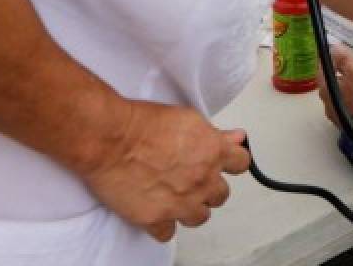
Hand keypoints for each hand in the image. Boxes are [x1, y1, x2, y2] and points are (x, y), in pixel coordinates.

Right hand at [81, 100, 250, 242]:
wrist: (110, 139)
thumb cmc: (143, 123)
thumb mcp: (188, 119)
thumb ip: (216, 134)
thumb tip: (237, 138)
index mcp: (213, 152)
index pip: (242, 163)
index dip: (231, 163)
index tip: (223, 164)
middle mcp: (202, 180)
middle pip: (221, 195)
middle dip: (209, 188)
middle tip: (192, 180)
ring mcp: (180, 202)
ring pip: (199, 217)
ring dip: (190, 209)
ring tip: (175, 198)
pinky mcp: (155, 219)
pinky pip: (168, 233)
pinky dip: (162, 225)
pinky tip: (156, 212)